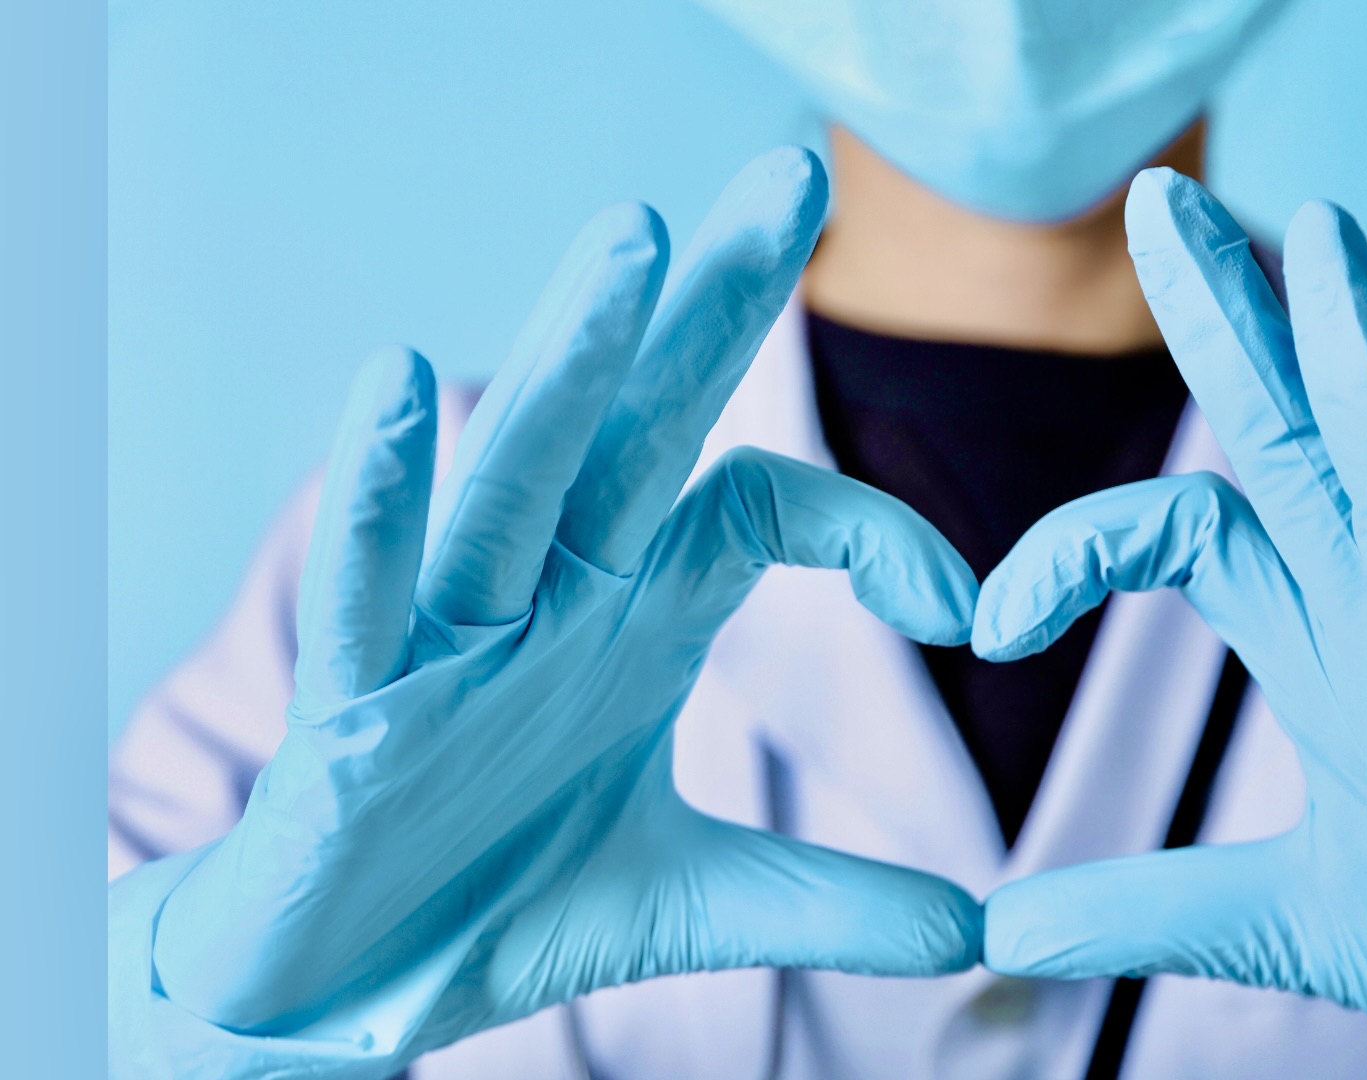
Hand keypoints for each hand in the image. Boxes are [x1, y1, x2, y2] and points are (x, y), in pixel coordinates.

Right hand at [147, 149, 980, 1055]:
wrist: (350, 986)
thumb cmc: (498, 898)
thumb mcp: (688, 900)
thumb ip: (825, 901)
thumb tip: (980, 936)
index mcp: (637, 614)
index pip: (765, 504)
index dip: (875, 529)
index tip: (970, 609)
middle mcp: (555, 594)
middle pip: (644, 424)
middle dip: (717, 303)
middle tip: (798, 167)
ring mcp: (455, 635)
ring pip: (518, 474)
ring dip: (574, 361)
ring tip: (634, 239)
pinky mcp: (357, 701)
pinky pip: (370, 584)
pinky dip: (384, 493)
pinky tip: (399, 382)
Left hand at [975, 171, 1366, 1077]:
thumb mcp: (1278, 920)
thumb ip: (1145, 907)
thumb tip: (1000, 931)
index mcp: (1328, 651)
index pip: (1197, 534)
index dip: (1082, 546)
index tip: (986, 622)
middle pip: (1304, 448)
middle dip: (1237, 325)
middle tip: (1163, 200)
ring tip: (1325, 237)